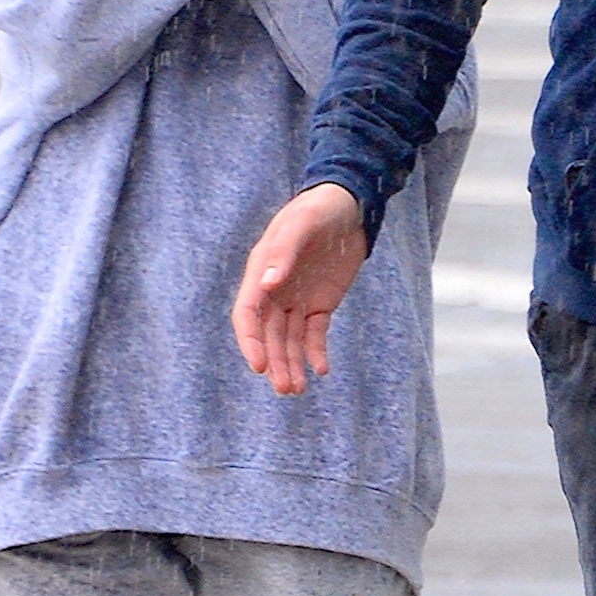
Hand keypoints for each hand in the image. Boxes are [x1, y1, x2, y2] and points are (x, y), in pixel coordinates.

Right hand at [234, 184, 368, 395]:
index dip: (250, 341)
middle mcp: (274, 291)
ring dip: (291, 364)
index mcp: (261, 272)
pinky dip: (315, 352)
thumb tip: (267, 284)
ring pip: (288, 340)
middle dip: (274, 362)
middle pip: (268, 335)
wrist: (348, 206)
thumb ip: (284, 252)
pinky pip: (314, 333)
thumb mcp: (302, 224)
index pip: (247, 314)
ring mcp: (296, 299)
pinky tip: (320, 370)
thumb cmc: (318, 209)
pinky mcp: (319, 304)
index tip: (259, 366)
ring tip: (297, 390)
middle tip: (285, 389)